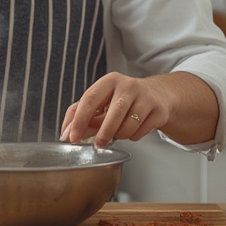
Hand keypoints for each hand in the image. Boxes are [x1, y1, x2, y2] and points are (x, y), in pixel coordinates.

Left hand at [59, 73, 174, 148]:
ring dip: (120, 135)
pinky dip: (133, 136)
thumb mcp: (103, 101)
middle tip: (98, 144)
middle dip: (104, 133)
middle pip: (114, 113)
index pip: (89, 99)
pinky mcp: (158, 110)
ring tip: (119, 130)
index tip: (72, 137)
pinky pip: (140, 132)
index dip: (79, 120)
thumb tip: (67, 134)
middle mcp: (128, 86)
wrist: (158, 95)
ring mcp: (145, 97)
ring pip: (128, 126)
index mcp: (109, 81)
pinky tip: (134, 128)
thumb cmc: (124, 99)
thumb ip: (83, 115)